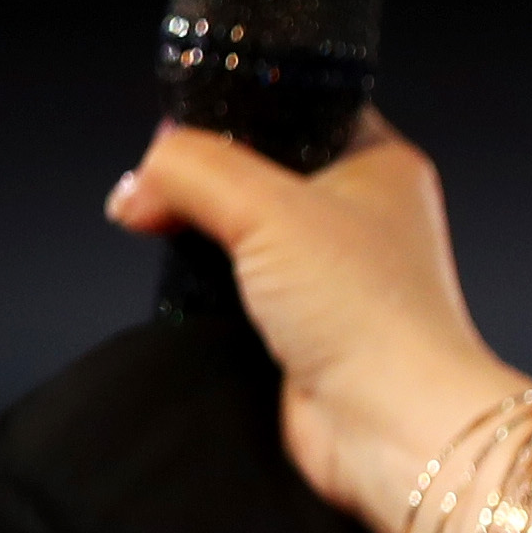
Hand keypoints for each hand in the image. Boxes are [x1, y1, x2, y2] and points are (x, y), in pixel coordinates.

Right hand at [108, 110, 531, 532]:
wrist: (393, 427)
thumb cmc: (368, 311)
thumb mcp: (265, 205)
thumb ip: (190, 171)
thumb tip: (138, 184)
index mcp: (378, 164)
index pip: (297, 106)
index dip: (235, 110)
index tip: (181, 130)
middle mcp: (360, 217)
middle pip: (256, 170)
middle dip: (203, 180)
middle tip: (162, 192)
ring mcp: (331, 277)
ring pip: (240, 233)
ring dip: (199, 239)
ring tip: (166, 237)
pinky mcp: (301, 330)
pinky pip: (234, 292)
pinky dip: (203, 290)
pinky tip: (184, 289)